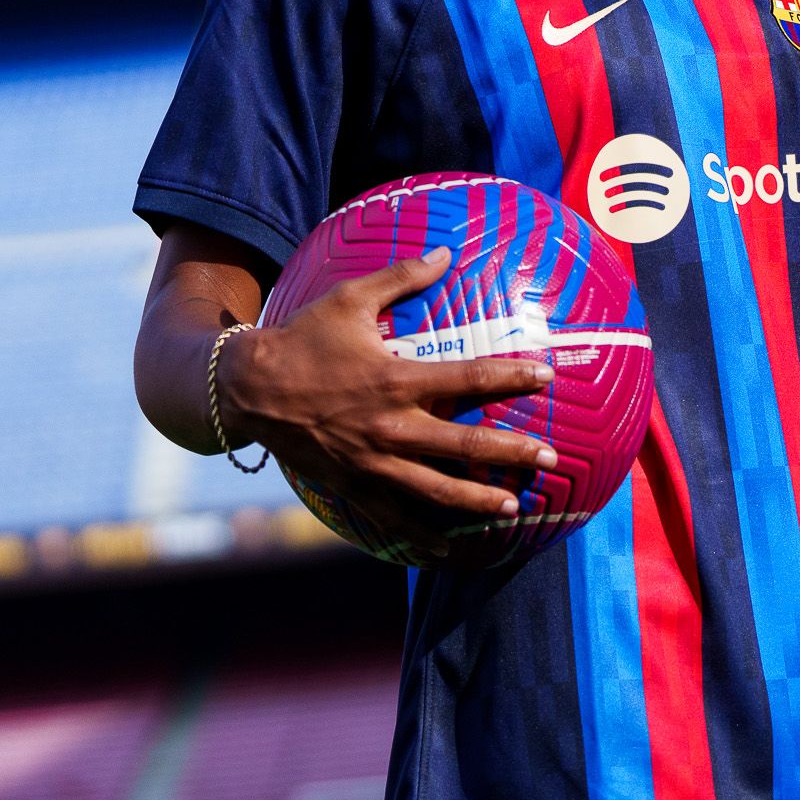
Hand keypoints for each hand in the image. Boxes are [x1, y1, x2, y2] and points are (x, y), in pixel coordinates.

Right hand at [220, 247, 555, 552]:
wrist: (248, 387)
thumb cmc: (303, 338)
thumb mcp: (350, 299)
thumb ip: (401, 277)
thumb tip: (444, 251)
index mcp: (396, 380)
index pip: (468, 379)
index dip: (511, 377)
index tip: (546, 376)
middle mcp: (391, 427)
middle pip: (465, 446)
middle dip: (512, 452)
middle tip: (551, 458)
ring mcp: (372, 462)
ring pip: (437, 490)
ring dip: (479, 500)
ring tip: (513, 507)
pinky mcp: (353, 485)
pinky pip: (394, 515)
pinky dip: (422, 534)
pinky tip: (448, 549)